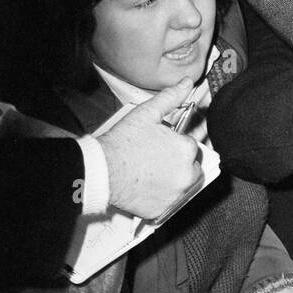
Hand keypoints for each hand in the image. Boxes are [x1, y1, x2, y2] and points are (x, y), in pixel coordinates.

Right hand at [97, 79, 202, 219]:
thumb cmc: (123, 142)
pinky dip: (161, 196)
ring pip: (182, 184)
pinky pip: (169, 202)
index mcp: (187, 150)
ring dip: (172, 179)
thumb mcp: (147, 114)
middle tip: (154, 159)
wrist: (102, 169)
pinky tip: (146, 186)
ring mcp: (177, 194)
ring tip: (150, 172)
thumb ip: (171, 98)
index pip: (190, 145)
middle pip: (191, 166)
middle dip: (178, 161)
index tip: (160, 144)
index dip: (175, 143)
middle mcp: (188, 174)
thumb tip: (187, 83)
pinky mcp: (164, 210)